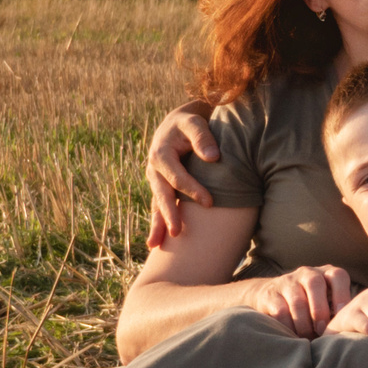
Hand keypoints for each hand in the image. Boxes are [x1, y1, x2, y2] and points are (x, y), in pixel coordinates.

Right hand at [145, 107, 220, 250]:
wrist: (178, 123)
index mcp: (161, 154)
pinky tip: (154, 243)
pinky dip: (157, 224)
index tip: (210, 203)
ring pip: (157, 204)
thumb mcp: (194, 123)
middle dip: (169, 214)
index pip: (177, 176)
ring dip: (157, 224)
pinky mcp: (161, 187)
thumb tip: (213, 157)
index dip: (192, 190)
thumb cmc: (190, 123)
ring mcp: (156, 180)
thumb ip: (202, 137)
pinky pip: (158, 207)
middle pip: (162, 194)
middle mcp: (154, 169)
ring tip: (156, 244)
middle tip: (177, 232)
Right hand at [252, 265, 352, 336]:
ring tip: (308, 338)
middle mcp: (308, 273)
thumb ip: (340, 312)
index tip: (343, 317)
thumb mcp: (327, 303)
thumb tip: (354, 332)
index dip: (342, 296)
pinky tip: (294, 336)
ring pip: (297, 301)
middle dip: (320, 310)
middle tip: (322, 331)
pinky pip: (281, 312)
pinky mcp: (271, 294)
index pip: (338, 276)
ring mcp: (288, 282)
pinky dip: (289, 327)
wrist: (272, 297)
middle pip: (314, 284)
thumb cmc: (311, 306)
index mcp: (327, 274)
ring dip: (304, 323)